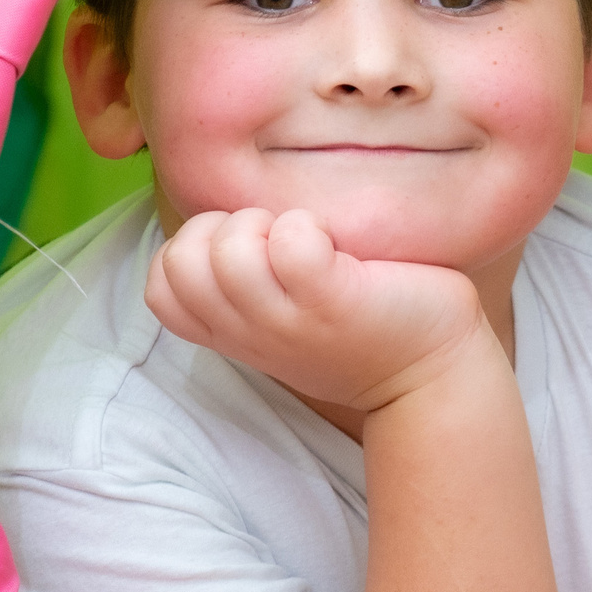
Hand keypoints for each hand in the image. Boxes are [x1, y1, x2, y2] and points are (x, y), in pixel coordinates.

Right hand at [146, 207, 488, 412]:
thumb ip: (241, 283)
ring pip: (228, 252)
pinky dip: (308, 227)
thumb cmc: (358, 327)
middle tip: (275, 243)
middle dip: (219, 228)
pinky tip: (336, 246)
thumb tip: (222, 219)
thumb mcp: (279, 316)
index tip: (245, 252)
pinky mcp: (333, 302)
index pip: (158, 286)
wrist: (433, 372)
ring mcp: (288, 321)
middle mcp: (250, 332)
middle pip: (180, 261)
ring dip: (265, 224)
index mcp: (230, 333)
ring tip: (307, 242)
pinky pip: (291, 244)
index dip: (187, 250)